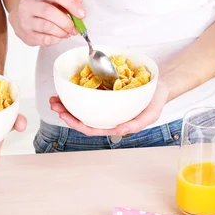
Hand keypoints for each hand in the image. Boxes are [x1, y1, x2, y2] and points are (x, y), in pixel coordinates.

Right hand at [9, 0, 85, 46]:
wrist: (20, 15)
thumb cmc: (41, 5)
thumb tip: (79, 0)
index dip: (71, 4)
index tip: (82, 14)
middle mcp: (27, 4)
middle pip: (49, 12)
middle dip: (66, 22)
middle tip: (75, 29)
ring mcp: (24, 20)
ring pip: (46, 27)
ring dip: (61, 32)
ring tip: (67, 33)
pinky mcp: (25, 34)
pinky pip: (43, 39)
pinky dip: (55, 39)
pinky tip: (58, 37)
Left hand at [50, 83, 169, 136]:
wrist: (161, 84)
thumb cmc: (155, 100)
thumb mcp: (151, 114)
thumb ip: (137, 124)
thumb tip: (119, 131)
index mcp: (114, 124)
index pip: (91, 128)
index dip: (76, 124)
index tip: (65, 117)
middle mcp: (106, 116)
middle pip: (82, 119)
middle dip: (66, 113)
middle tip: (54, 104)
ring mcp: (104, 106)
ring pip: (82, 108)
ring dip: (67, 103)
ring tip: (55, 98)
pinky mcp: (104, 93)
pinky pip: (87, 95)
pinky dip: (76, 92)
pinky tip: (68, 88)